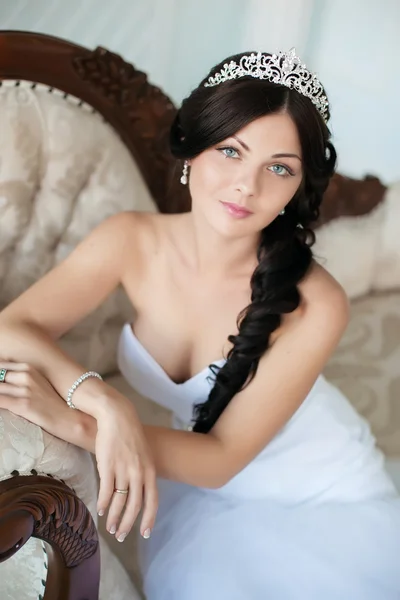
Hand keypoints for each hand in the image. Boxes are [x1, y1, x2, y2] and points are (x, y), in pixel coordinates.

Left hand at [0, 360, 68, 433]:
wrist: (66, 418)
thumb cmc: (49, 402)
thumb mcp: (36, 382)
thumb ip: (18, 376)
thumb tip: (2, 376)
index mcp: (28, 368)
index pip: (0, 365)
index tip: (0, 382)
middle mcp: (26, 375)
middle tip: (2, 392)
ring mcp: (25, 390)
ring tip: (3, 399)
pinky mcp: (23, 405)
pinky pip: (0, 401)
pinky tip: (1, 406)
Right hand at [94, 392, 157, 541]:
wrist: (117, 416)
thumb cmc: (130, 435)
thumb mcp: (144, 454)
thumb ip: (143, 473)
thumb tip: (141, 492)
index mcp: (150, 470)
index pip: (152, 500)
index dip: (148, 519)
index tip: (144, 534)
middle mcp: (139, 472)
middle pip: (135, 505)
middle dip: (128, 524)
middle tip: (120, 536)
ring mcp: (123, 470)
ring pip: (120, 501)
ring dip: (114, 518)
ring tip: (109, 528)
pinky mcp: (107, 466)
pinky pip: (106, 491)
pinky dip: (104, 504)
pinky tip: (100, 511)